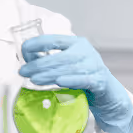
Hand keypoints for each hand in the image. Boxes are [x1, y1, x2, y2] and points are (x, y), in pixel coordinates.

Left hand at [18, 35, 132, 132]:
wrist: (108, 93)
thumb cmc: (84, 77)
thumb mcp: (68, 64)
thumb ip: (51, 61)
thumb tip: (28, 61)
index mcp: (76, 43)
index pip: (54, 39)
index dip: (38, 43)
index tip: (24, 49)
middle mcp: (86, 51)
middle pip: (59, 56)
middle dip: (39, 64)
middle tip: (24, 71)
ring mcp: (94, 65)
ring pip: (68, 69)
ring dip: (48, 74)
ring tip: (34, 79)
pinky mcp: (99, 81)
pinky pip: (83, 80)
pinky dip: (71, 80)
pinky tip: (59, 82)